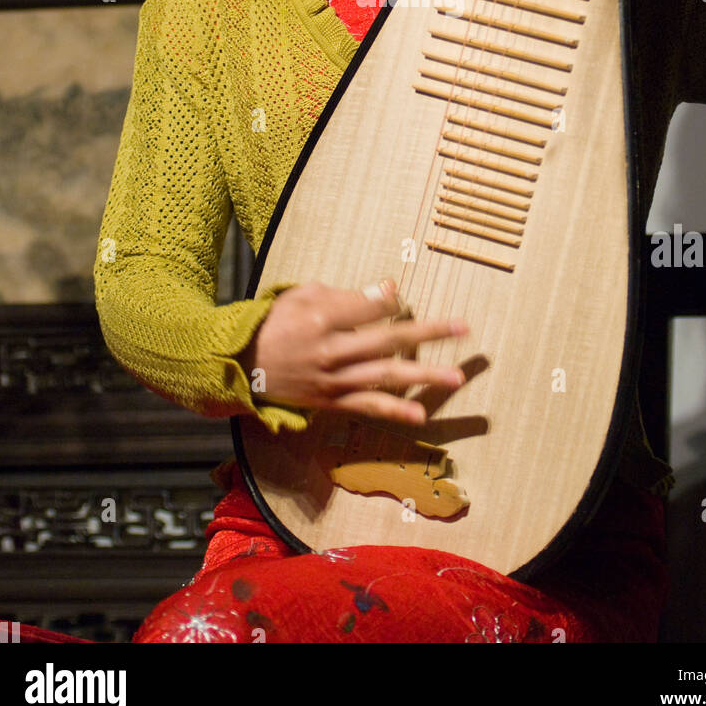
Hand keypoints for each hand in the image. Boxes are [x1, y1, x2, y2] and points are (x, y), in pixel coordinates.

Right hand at [237, 279, 467, 426]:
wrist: (242, 366)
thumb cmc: (275, 323)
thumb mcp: (302, 295)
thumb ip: (346, 294)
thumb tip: (390, 290)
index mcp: (321, 319)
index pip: (368, 308)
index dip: (389, 302)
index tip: (404, 297)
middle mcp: (331, 351)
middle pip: (388, 340)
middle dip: (429, 333)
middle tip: (463, 328)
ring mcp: (333, 380)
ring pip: (386, 376)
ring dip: (424, 376)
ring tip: (457, 376)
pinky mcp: (331, 401)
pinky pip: (367, 406)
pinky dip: (395, 411)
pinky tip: (421, 414)